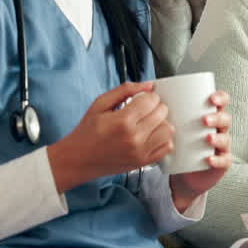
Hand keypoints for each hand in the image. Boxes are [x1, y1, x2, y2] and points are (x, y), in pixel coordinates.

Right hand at [47, 81, 173, 191]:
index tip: (142, 99)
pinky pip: (167, 147)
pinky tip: (152, 135)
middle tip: (145, 109)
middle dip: (156, 107)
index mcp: (122, 121)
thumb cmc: (87, 132)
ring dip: (162, 122)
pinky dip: (163, 139)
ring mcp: (140, 152)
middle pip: (162, 113)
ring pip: (168, 130)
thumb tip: (149, 85)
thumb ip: (125, 90)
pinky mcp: (143, 162)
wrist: (79, 159)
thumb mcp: (100, 104)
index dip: (149, 96)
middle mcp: (134, 138)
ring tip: (149, 122)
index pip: (151, 100)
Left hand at [170, 90, 232, 209]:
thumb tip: (150, 92)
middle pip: (225, 119)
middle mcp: (219, 129)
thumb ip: (168, 111)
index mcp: (210, 116)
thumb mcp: (176, 126)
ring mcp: (221, 146)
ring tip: (207, 138)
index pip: (222, 102)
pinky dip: (218, 160)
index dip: (220, 98)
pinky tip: (209, 159)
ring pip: (225, 139)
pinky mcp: (221, 163)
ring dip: (218, 137)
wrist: (185, 173)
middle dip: (217, 117)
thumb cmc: (181, 145)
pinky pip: (224, 161)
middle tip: (204, 120)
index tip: (210, 98)